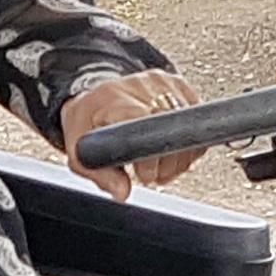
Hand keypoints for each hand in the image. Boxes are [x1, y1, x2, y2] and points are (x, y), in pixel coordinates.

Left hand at [60, 68, 207, 194]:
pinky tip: (169, 152)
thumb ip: (98, 174)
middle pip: (172, 130)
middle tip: (148, 175)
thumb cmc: (86, 120)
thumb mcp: (79, 150)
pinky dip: (187, 144)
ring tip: (158, 166)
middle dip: (165, 163)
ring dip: (178, 157)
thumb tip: (122, 192)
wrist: (95, 96)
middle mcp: (142, 86)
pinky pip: (196, 120)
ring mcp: (164, 83)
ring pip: (188, 128)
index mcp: (114, 99)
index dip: (152, 157)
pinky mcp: (179, 85)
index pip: (146, 124)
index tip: (144, 174)